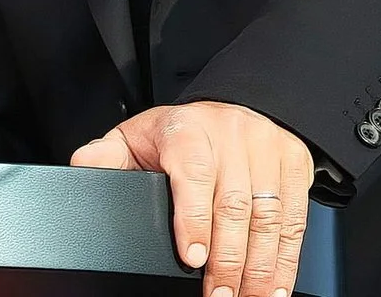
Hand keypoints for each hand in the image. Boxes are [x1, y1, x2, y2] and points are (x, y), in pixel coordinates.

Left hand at [72, 101, 313, 296]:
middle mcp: (234, 137)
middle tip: (217, 295)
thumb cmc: (183, 131)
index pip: (194, 173)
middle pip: (235, 204)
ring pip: (269, 214)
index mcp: (189, 130)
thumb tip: (84, 170)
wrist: (240, 102)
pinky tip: (277, 284)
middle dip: (228, 258)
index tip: (192, 258)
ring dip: (260, 265)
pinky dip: (289, 255)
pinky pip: (296, 215)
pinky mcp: (295, 165)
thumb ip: (106, 156)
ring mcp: (269, 151)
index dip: (195, 219)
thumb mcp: (136, 135)